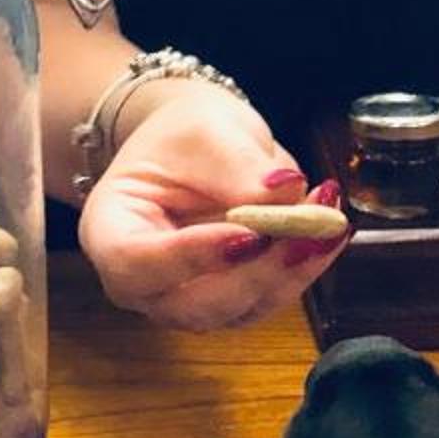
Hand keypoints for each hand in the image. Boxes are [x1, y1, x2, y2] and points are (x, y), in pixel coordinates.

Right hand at [78, 83, 348, 330]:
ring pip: (239, 309)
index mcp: (108, 233)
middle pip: (193, 303)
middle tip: (306, 228)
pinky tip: (330, 232)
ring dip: (291, 271)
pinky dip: (303, 268)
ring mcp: (187, 301)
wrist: (197, 149)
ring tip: (329, 223)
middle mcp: (142, 283)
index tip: (247, 235)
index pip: (136, 263)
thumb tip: (286, 190)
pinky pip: (269, 298)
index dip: (191, 257)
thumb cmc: (183, 136)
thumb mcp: (204, 129)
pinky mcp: (232, 303)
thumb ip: (236, 164)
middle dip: (257, 271)